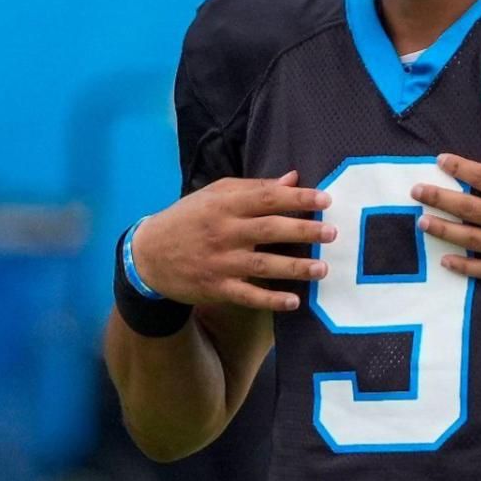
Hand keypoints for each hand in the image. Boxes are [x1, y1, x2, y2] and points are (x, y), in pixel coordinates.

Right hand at [133, 172, 335, 311]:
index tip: (325, 199)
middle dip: (303, 231)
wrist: (148, 255)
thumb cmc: (188, 218)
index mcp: (225, 205)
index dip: (297, 198)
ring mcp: (221, 262)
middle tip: (332, 233)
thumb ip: (254, 187)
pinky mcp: (217, 287)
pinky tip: (294, 302)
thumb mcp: (215, 195)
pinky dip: (271, 300)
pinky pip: (248, 295)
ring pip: (263, 265)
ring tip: (322, 269)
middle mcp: (224, 232)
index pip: (266, 198)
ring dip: (295, 268)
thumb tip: (293, 178)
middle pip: (270, 230)